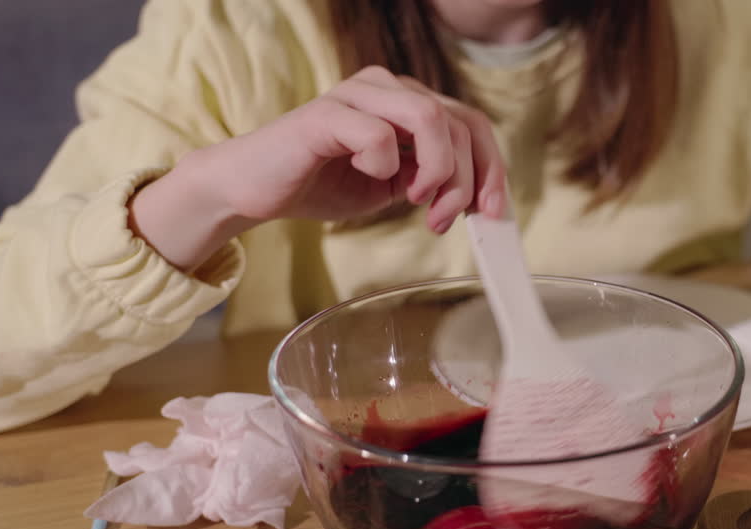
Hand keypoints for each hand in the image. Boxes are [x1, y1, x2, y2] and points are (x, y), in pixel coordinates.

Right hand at [131, 66, 506, 269]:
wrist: (257, 189)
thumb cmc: (324, 183)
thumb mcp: (394, 186)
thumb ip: (433, 180)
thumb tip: (479, 197)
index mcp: (408, 102)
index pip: (471, 123)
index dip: (491, 168)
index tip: (493, 212)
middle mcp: (388, 87)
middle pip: (459, 122)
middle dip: (464, 180)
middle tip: (443, 218)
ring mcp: (358, 94)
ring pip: (430, 117)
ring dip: (437, 171)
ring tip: (418, 201)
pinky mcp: (328, 113)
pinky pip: (379, 134)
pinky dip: (384, 165)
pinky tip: (368, 177)